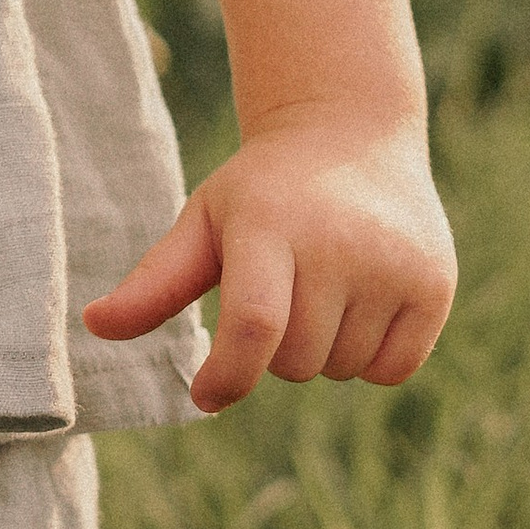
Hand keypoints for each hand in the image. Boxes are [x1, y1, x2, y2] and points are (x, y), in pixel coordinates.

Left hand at [83, 109, 455, 411]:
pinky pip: (392, 371)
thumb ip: (155, 280)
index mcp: (269, 223)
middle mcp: (338, 241)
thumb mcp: (204, 220)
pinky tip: (361, 304)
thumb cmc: (261, 191)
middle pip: (294, 362)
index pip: (254, 326)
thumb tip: (94, 325)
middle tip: (279, 292)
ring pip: (341, 370)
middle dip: (273, 351)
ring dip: (322, 352)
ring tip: (322, 286)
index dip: (228, 376)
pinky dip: (370, 359)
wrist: (352, 134)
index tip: (206, 394)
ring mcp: (393, 262)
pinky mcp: (435, 283)